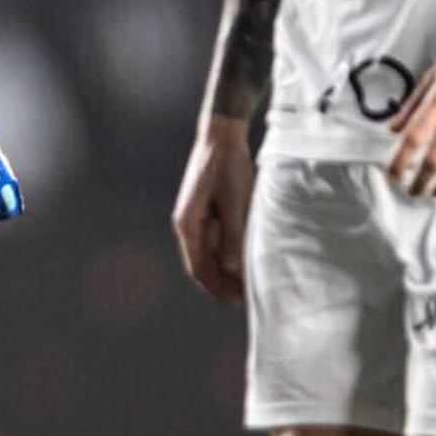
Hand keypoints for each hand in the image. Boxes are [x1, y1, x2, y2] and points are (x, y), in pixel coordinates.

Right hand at [172, 117, 253, 304]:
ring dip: (226, 269)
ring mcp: (197, 217)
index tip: (236, 301)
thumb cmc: (228, 167)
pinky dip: (229, 253)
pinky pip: (217, 239)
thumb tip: (232, 268)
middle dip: (221, 283)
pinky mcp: (208, 209)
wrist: (222, 134)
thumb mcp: (234, 202)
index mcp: (187, 223)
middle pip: (202, 263)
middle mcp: (188, 223)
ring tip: (248, 283)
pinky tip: (245, 259)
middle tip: (245, 298)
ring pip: (210, 253)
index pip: (198, 266)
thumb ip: (232, 235)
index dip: (216, 287)